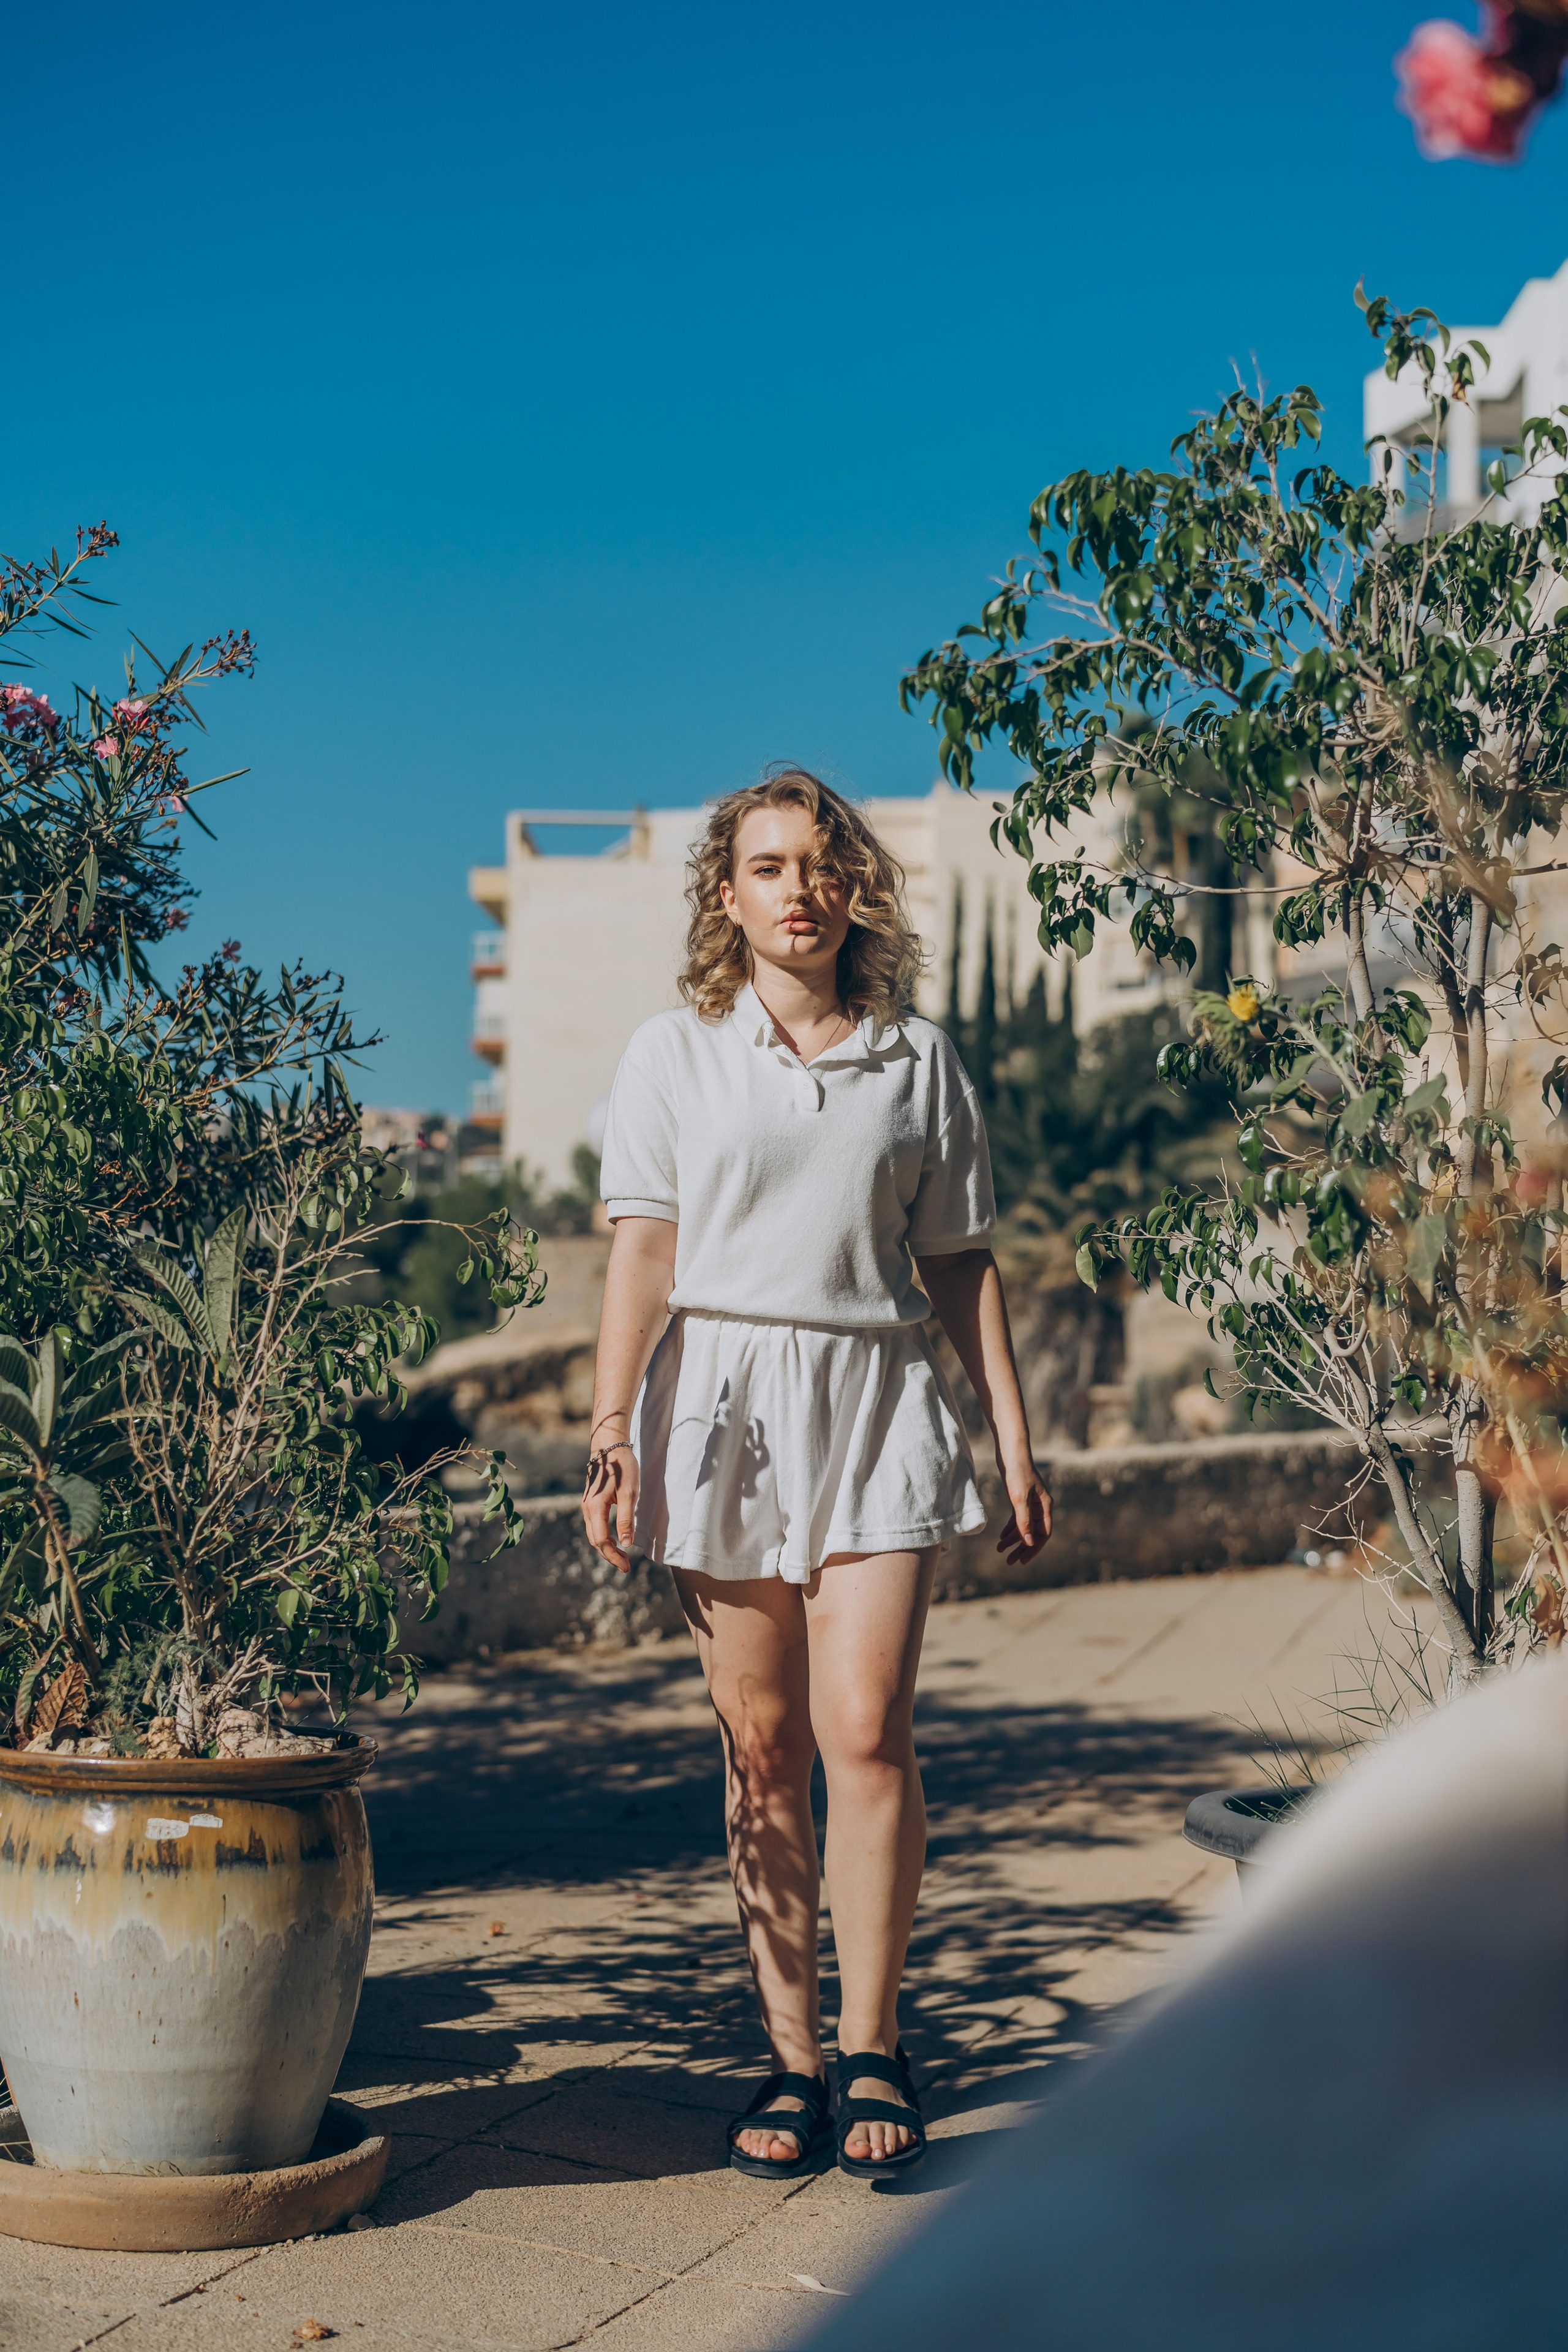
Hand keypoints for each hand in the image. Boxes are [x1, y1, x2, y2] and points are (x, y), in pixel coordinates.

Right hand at [582, 1445, 639, 1574]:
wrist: (609, 1445)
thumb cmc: (622, 1467)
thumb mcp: (629, 1493)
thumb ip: (626, 1519)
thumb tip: (626, 1543)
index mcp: (595, 1508)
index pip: (602, 1541)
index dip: (613, 1556)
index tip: (627, 1567)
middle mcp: (587, 1509)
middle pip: (595, 1540)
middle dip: (610, 1555)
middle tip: (626, 1566)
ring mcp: (587, 1505)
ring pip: (594, 1534)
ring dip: (607, 1547)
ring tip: (622, 1556)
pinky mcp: (590, 1502)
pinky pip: (594, 1526)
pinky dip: (604, 1537)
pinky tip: (615, 1539)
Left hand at [995, 1454, 1051, 1567]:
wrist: (1011, 1451)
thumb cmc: (1018, 1472)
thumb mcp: (1019, 1498)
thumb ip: (1024, 1521)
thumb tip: (1029, 1543)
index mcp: (1045, 1506)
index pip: (1043, 1534)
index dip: (1033, 1549)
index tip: (1022, 1561)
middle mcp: (1040, 1506)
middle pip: (1033, 1533)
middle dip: (1022, 1548)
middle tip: (1010, 1562)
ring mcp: (1030, 1502)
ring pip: (1024, 1526)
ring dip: (1013, 1539)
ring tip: (1000, 1550)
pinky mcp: (1019, 1497)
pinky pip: (1017, 1518)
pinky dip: (1010, 1528)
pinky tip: (1001, 1537)